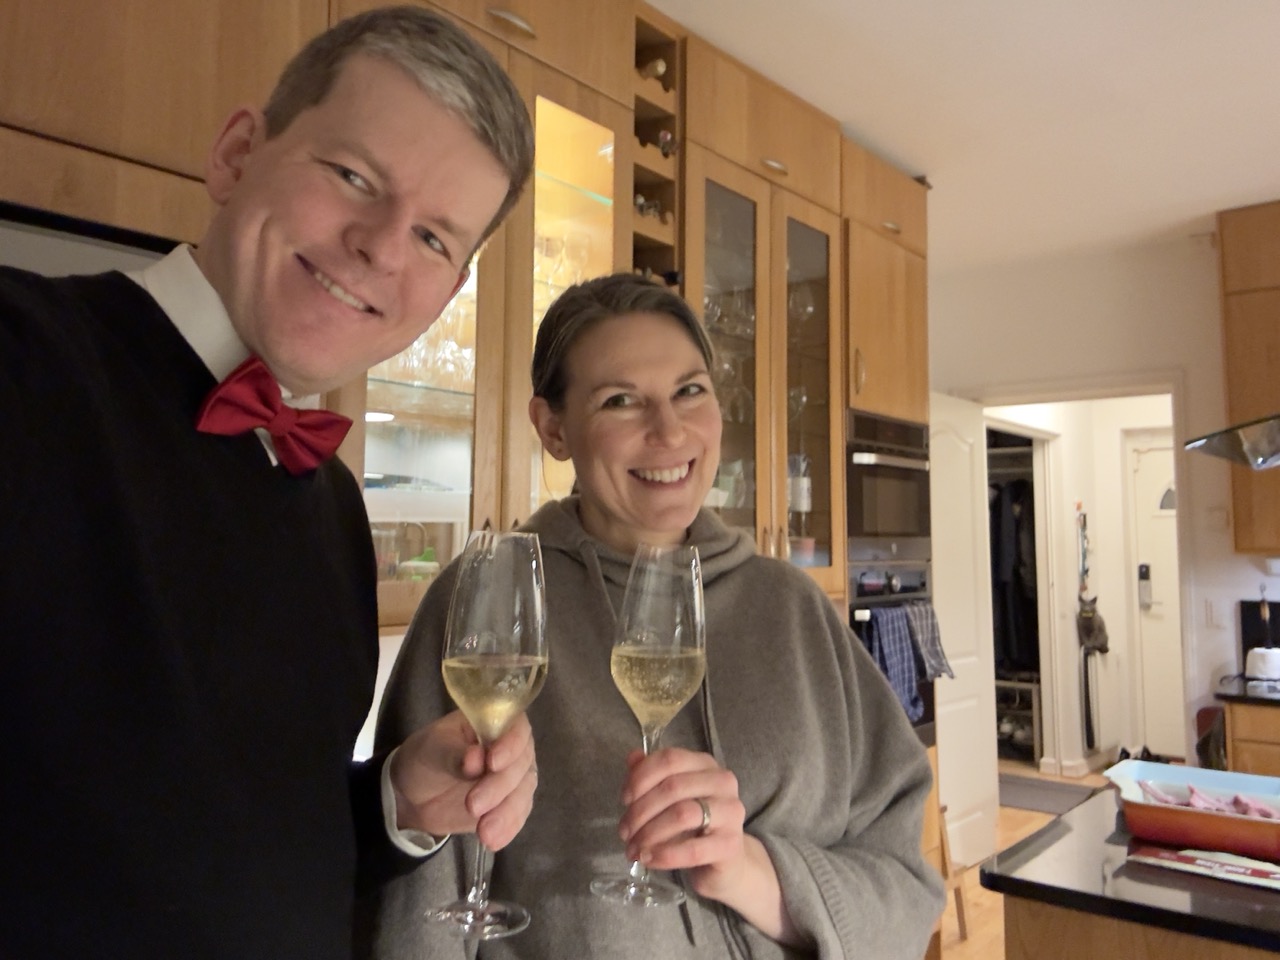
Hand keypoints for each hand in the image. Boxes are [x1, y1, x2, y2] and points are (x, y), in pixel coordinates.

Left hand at [389, 709, 536, 849]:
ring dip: (506, 814)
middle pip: (521, 764)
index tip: (492, 763)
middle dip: (499, 787)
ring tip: (484, 834)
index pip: (516, 728)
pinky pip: (517, 815)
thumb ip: (454, 753)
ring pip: (523, 793)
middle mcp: (511, 747)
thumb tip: (476, 758)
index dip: (510, 745)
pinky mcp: (509, 804)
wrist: (413, 795)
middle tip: (473, 805)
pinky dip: (508, 828)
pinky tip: (493, 841)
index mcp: (494, 723)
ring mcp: (513, 777)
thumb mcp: (431, 749)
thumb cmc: (424, 758)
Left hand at [617, 747, 803, 945]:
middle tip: (624, 832)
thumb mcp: (670, 799)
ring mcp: (731, 812)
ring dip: (649, 833)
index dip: (640, 777)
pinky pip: (692, 849)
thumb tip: (633, 757)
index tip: (624, 799)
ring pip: (682, 814)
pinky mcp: (731, 845)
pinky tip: (648, 859)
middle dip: (640, 811)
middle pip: (672, 787)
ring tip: (633, 849)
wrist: (725, 863)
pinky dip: (664, 854)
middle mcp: (722, 782)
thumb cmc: (694, 826)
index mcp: (706, 764)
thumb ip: (652, 776)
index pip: (670, 759)